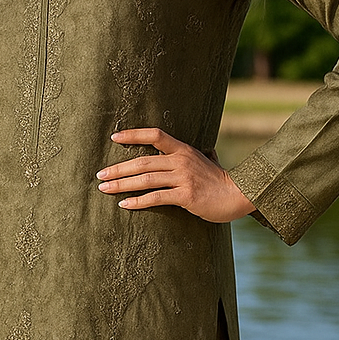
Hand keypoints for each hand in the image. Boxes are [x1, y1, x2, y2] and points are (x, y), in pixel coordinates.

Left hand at [96, 127, 254, 221]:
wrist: (238, 195)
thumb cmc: (221, 181)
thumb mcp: (210, 162)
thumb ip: (204, 155)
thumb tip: (208, 151)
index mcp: (184, 149)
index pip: (155, 135)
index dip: (133, 134)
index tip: (114, 138)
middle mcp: (181, 160)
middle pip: (143, 161)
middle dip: (118, 169)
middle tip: (100, 176)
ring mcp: (183, 178)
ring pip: (145, 179)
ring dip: (122, 185)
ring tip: (105, 189)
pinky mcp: (185, 195)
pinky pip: (156, 197)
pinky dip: (138, 202)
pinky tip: (124, 204)